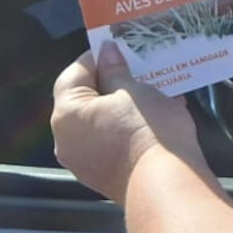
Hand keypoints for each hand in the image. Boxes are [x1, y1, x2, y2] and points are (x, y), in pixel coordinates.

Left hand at [52, 43, 204, 202]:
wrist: (165, 184)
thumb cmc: (146, 130)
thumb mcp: (134, 90)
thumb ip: (116, 71)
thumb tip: (107, 53)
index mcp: (66, 113)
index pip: (75, 73)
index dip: (99, 57)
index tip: (121, 49)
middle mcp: (66, 139)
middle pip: (86, 101)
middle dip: (112, 84)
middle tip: (140, 72)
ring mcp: (84, 163)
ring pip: (101, 123)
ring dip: (123, 108)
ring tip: (154, 96)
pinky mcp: (104, 177)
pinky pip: (112, 144)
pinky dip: (128, 130)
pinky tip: (156, 122)